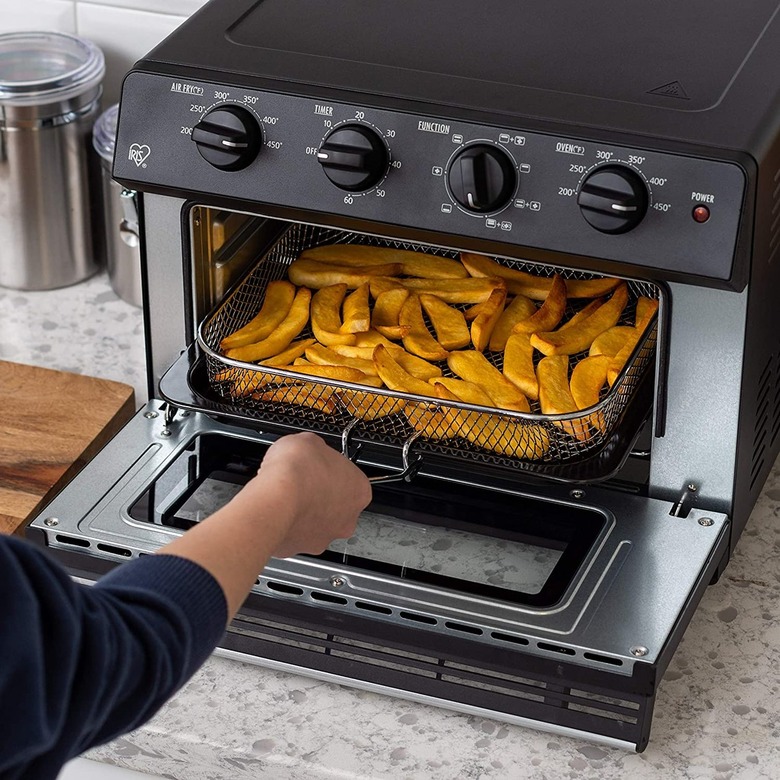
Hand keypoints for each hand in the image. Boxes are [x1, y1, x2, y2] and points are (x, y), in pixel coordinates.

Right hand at [244, 432, 371, 557]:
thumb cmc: (297, 471)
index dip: (331, 471)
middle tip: (302, 483)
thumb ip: (317, 449)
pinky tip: (276, 510)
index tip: (319, 467)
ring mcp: (324, 536)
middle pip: (337, 506)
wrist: (274, 498)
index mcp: (360, 491)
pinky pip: (293, 535)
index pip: (351, 479)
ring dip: (304, 512)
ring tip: (286, 496)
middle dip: (320, 496)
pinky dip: (285, 525)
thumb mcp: (310, 441)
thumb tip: (310, 449)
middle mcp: (346, 519)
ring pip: (316, 524)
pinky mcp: (299, 548)